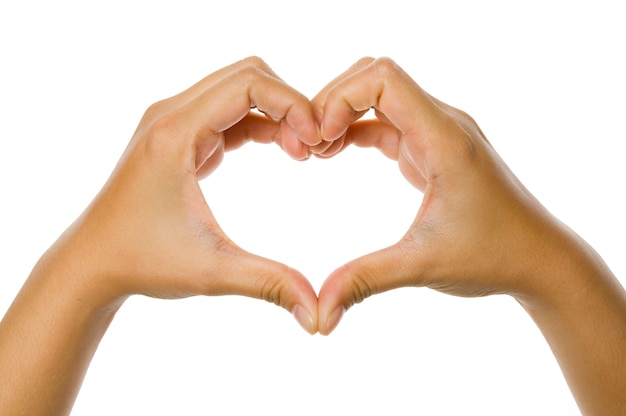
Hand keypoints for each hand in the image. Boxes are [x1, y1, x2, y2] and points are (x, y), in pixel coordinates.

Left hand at [47, 56, 320, 332]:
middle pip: (247, 75)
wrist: (93, 262)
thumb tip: (318, 313)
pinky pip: (229, 112)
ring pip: (239, 89)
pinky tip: (283, 150)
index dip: (292, 103)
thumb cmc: (141, 262)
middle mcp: (170, 115)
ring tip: (303, 152)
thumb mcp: (211, 273)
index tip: (317, 141)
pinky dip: (261, 123)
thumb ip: (270, 284)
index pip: (247, 83)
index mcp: (175, 133)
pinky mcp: (180, 135)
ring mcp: (173, 122)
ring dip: (277, 113)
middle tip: (314, 146)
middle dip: (290, 103)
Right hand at [313, 57, 576, 333]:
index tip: (321, 140)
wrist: (538, 258)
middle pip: (375, 76)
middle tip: (309, 145)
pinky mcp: (432, 146)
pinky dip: (355, 128)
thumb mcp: (423, 266)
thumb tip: (319, 314)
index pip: (385, 78)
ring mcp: (438, 132)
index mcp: (444, 139)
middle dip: (333, 101)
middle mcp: (443, 124)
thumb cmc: (493, 256)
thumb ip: (366, 281)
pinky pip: (386, 119)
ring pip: (379, 93)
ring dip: (342, 113)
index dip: (341, 97)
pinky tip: (334, 153)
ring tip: (316, 151)